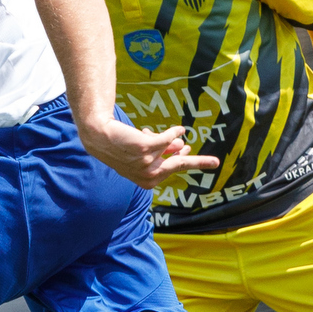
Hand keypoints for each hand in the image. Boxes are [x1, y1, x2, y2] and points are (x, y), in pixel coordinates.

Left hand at [78, 118, 219, 189]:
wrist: (100, 136)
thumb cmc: (120, 146)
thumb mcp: (142, 154)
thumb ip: (162, 153)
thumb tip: (180, 145)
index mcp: (147, 182)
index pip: (173, 172)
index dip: (182, 160)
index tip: (203, 159)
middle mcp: (148, 176)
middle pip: (180, 165)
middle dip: (195, 161)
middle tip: (212, 161)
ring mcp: (148, 163)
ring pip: (171, 148)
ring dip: (167, 139)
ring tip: (157, 134)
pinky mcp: (147, 148)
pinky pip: (169, 137)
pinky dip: (174, 132)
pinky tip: (179, 129)